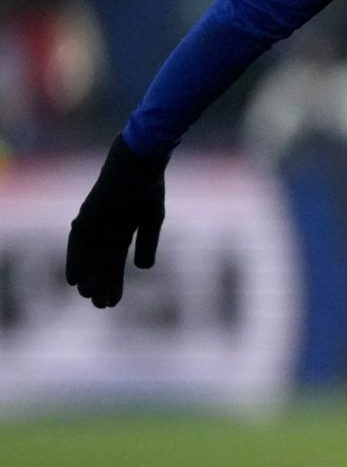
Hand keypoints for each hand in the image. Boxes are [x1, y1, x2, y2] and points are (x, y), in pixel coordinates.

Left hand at [65, 137, 169, 307]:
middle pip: (100, 262)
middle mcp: (103, 228)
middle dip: (101, 284)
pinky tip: (74, 280)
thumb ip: (147, 244)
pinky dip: (75, 262)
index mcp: (121, 228)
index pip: (115, 261)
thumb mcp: (152, 219)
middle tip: (102, 306)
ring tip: (90, 298)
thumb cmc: (149, 185)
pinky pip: (77, 244)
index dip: (114, 280)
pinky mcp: (87, 215)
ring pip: (88, 257)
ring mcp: (94, 222)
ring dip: (89, 278)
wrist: (140, 160)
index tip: (113, 300)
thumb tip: (143, 269)